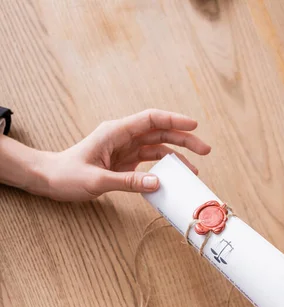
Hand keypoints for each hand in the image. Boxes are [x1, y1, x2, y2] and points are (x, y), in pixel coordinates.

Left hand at [34, 109, 210, 200]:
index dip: (174, 119)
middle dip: (184, 138)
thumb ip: (128, 182)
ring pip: (157, 147)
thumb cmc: (67, 175)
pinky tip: (174, 177)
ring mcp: (125, 150)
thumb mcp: (97, 181)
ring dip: (177, 155)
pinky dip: (164, 168)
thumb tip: (158, 183)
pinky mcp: (124, 163)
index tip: (194, 125)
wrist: (50, 180)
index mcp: (115, 132)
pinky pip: (149, 162)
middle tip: (205, 150)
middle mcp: (123, 137)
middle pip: (160, 132)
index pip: (151, 120)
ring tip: (194, 168)